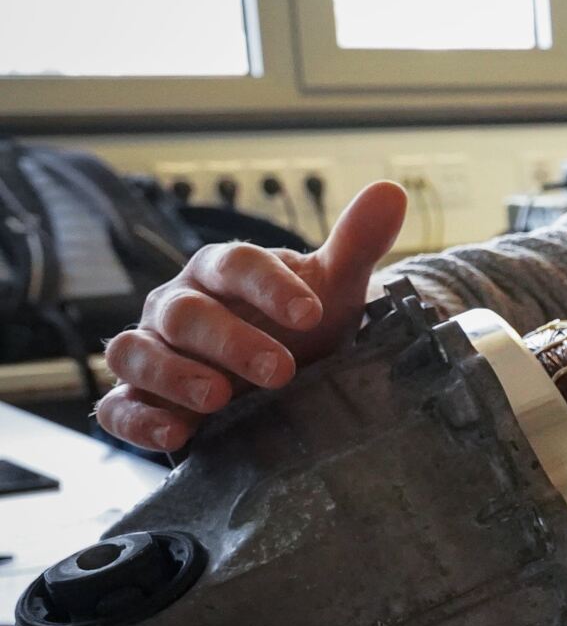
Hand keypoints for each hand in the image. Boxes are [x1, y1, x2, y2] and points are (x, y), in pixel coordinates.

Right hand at [96, 180, 408, 451]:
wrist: (282, 381)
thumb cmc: (300, 326)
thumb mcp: (335, 289)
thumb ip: (357, 244)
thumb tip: (390, 190)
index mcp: (222, 271)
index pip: (236, 263)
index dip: (271, 285)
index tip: (312, 314)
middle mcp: (177, 305)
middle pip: (186, 312)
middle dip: (229, 340)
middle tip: (280, 371)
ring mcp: (151, 351)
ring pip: (134, 352)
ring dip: (172, 374)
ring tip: (217, 398)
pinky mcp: (139, 400)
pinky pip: (118, 408)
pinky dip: (139, 420)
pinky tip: (177, 435)